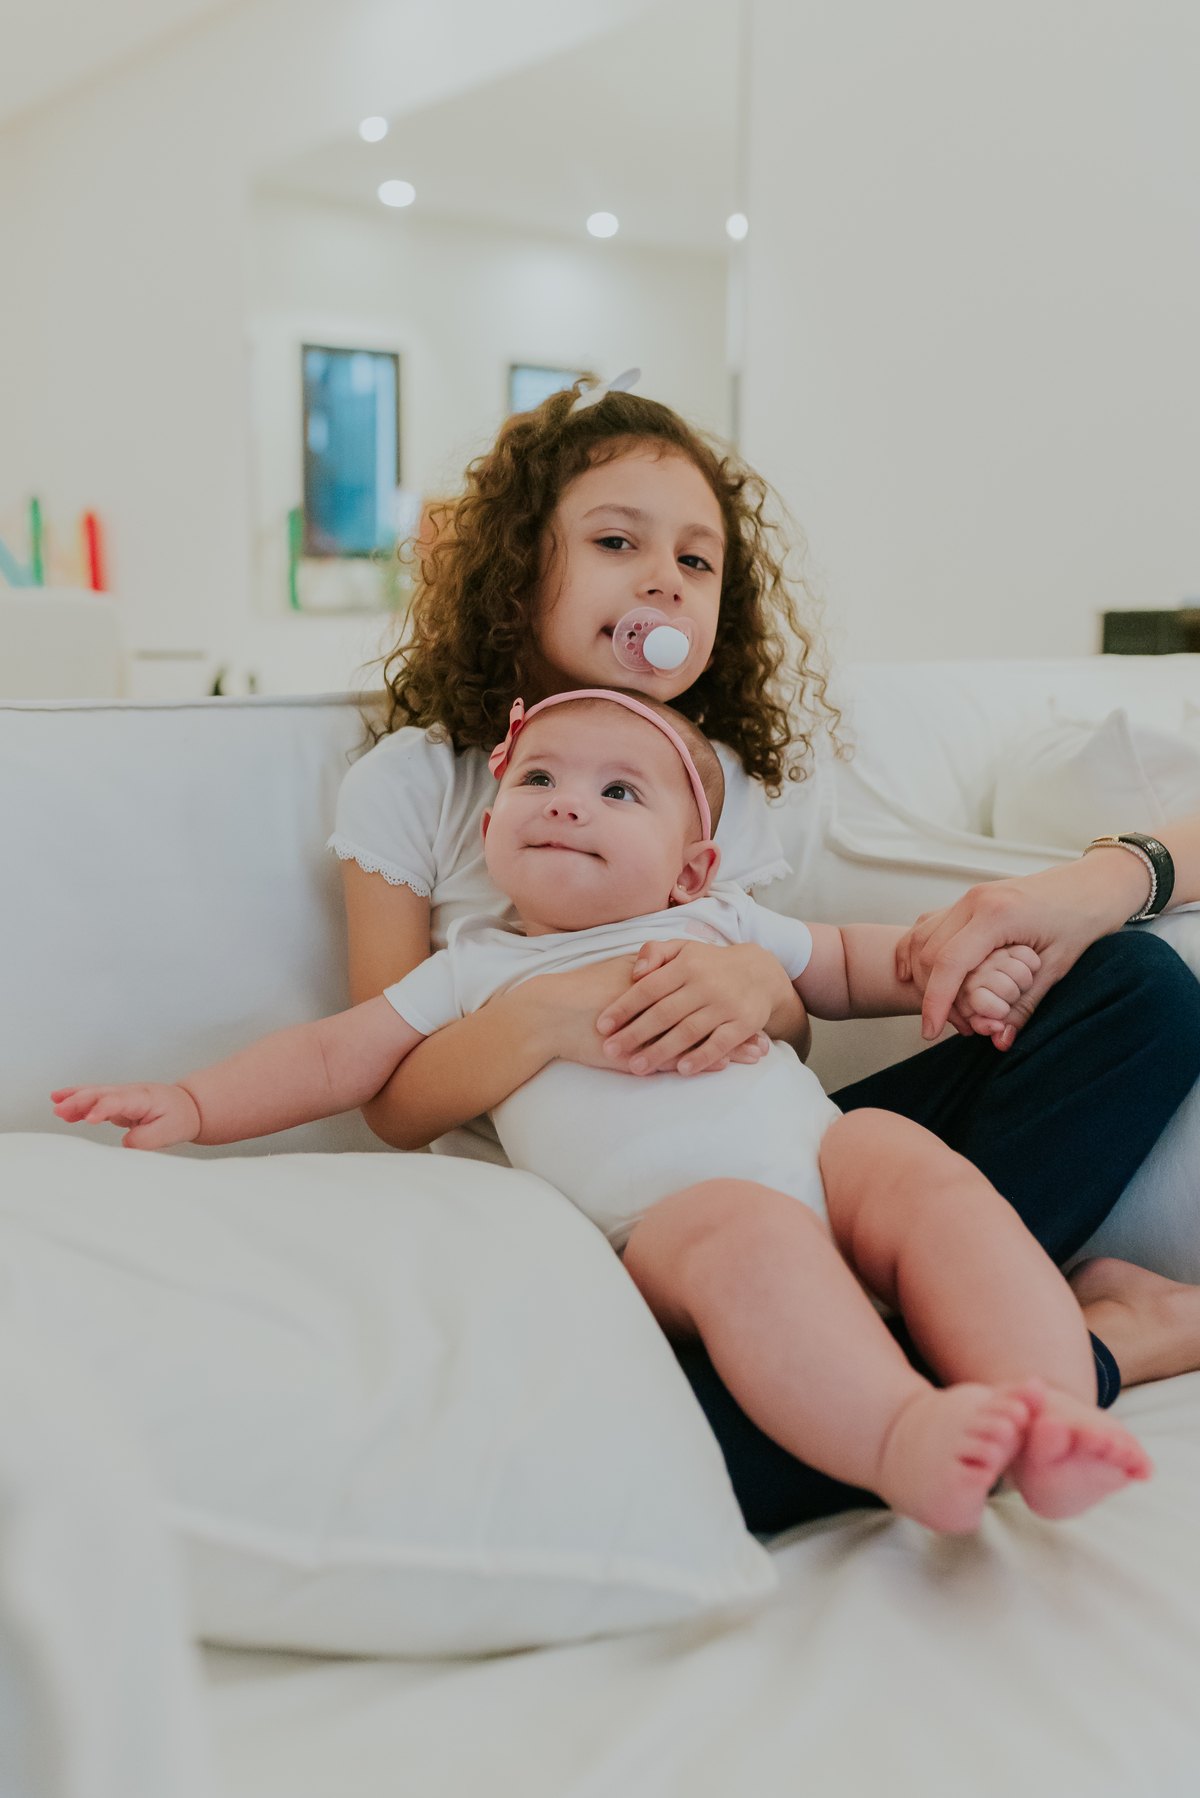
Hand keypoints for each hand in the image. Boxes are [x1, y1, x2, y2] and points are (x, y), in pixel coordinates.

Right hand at [51, 1082, 200, 1149]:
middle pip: (101, 1094)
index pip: (119, 1101)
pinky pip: (94, 1100)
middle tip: (60, 1110)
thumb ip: (146, 1139)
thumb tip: (125, 1143)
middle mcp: (129, 1093)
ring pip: (94, 1093)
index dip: (103, 1109)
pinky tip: (61, 1105)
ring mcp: (121, 1096)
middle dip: (80, 1101)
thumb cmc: (179, 1118)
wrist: (188, 1107)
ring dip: (74, 1098)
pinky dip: (78, 1101)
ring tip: (56, 1104)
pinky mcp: (116, 1102)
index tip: (89, 1119)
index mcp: (143, 1098)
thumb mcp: (169, 1132)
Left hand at [595, 938, 791, 1075]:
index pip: (649, 988)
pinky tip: (681, 1070)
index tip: (602, 1025)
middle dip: (635, 1034)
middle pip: (664, 1013)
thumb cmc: (710, 963)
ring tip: (636, 1067)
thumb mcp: (683, 948)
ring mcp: (726, 1005)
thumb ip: (655, 952)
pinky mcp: (744, 1024)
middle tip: (610, 1051)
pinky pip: (720, 1043)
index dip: (624, 1007)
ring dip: (661, 1051)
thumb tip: (634, 972)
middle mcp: (706, 985)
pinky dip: (701, 1057)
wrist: (761, 972)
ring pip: (689, 1031)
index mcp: (687, 965)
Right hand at [895, 851, 1148, 1045]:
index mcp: (996, 914)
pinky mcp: (973, 899)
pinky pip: (934, 927)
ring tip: (949, 1006)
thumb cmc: (1085, 917)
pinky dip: (928, 954)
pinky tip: (930, 975)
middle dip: (931, 993)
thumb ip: (1025, 1004)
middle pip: (928, 952)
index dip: (936, 1002)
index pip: (948, 963)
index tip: (931, 1031)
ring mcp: (971, 896)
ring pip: (924, 939)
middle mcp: (975, 900)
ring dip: (927, 975)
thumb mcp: (1058, 966)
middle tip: (952, 1024)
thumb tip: (1001, 1039)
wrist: (1096, 883)